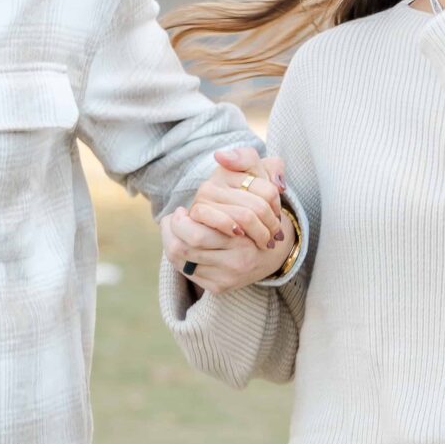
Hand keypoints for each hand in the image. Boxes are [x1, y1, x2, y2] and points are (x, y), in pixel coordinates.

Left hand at [164, 148, 291, 294]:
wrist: (273, 250)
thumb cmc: (261, 207)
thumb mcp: (258, 177)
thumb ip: (245, 159)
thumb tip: (221, 156)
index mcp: (244, 231)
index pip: (196, 231)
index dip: (178, 221)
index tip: (182, 211)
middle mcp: (238, 257)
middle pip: (184, 247)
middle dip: (170, 231)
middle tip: (174, 219)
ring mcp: (230, 275)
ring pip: (181, 260)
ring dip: (170, 242)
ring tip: (174, 229)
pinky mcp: (221, 287)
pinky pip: (188, 273)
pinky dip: (178, 258)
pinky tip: (183, 244)